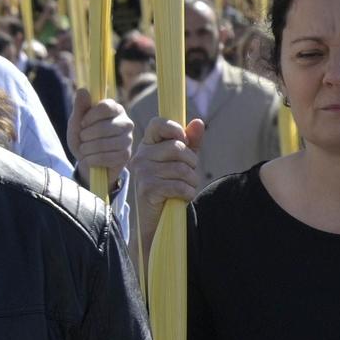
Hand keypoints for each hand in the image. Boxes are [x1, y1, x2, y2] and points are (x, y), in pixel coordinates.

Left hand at [68, 87, 134, 178]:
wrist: (88, 160)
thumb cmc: (83, 138)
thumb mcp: (77, 122)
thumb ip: (80, 107)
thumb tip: (83, 89)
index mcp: (115, 109)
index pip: (106, 107)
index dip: (90, 116)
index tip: (83, 123)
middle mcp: (126, 122)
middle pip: (103, 127)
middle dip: (86, 136)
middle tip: (83, 139)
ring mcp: (128, 139)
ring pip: (103, 144)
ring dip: (87, 149)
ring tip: (85, 150)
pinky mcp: (126, 155)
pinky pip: (106, 157)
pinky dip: (92, 159)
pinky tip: (91, 159)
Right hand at [131, 116, 204, 252]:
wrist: (157, 217)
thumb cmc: (171, 184)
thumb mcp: (183, 160)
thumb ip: (191, 141)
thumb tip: (198, 122)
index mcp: (147, 144)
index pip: (158, 123)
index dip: (176, 129)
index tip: (184, 142)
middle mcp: (140, 155)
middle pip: (178, 148)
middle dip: (192, 163)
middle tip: (188, 175)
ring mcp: (142, 172)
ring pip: (182, 169)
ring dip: (192, 181)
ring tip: (185, 187)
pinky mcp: (147, 189)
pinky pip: (179, 186)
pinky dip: (187, 192)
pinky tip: (182, 196)